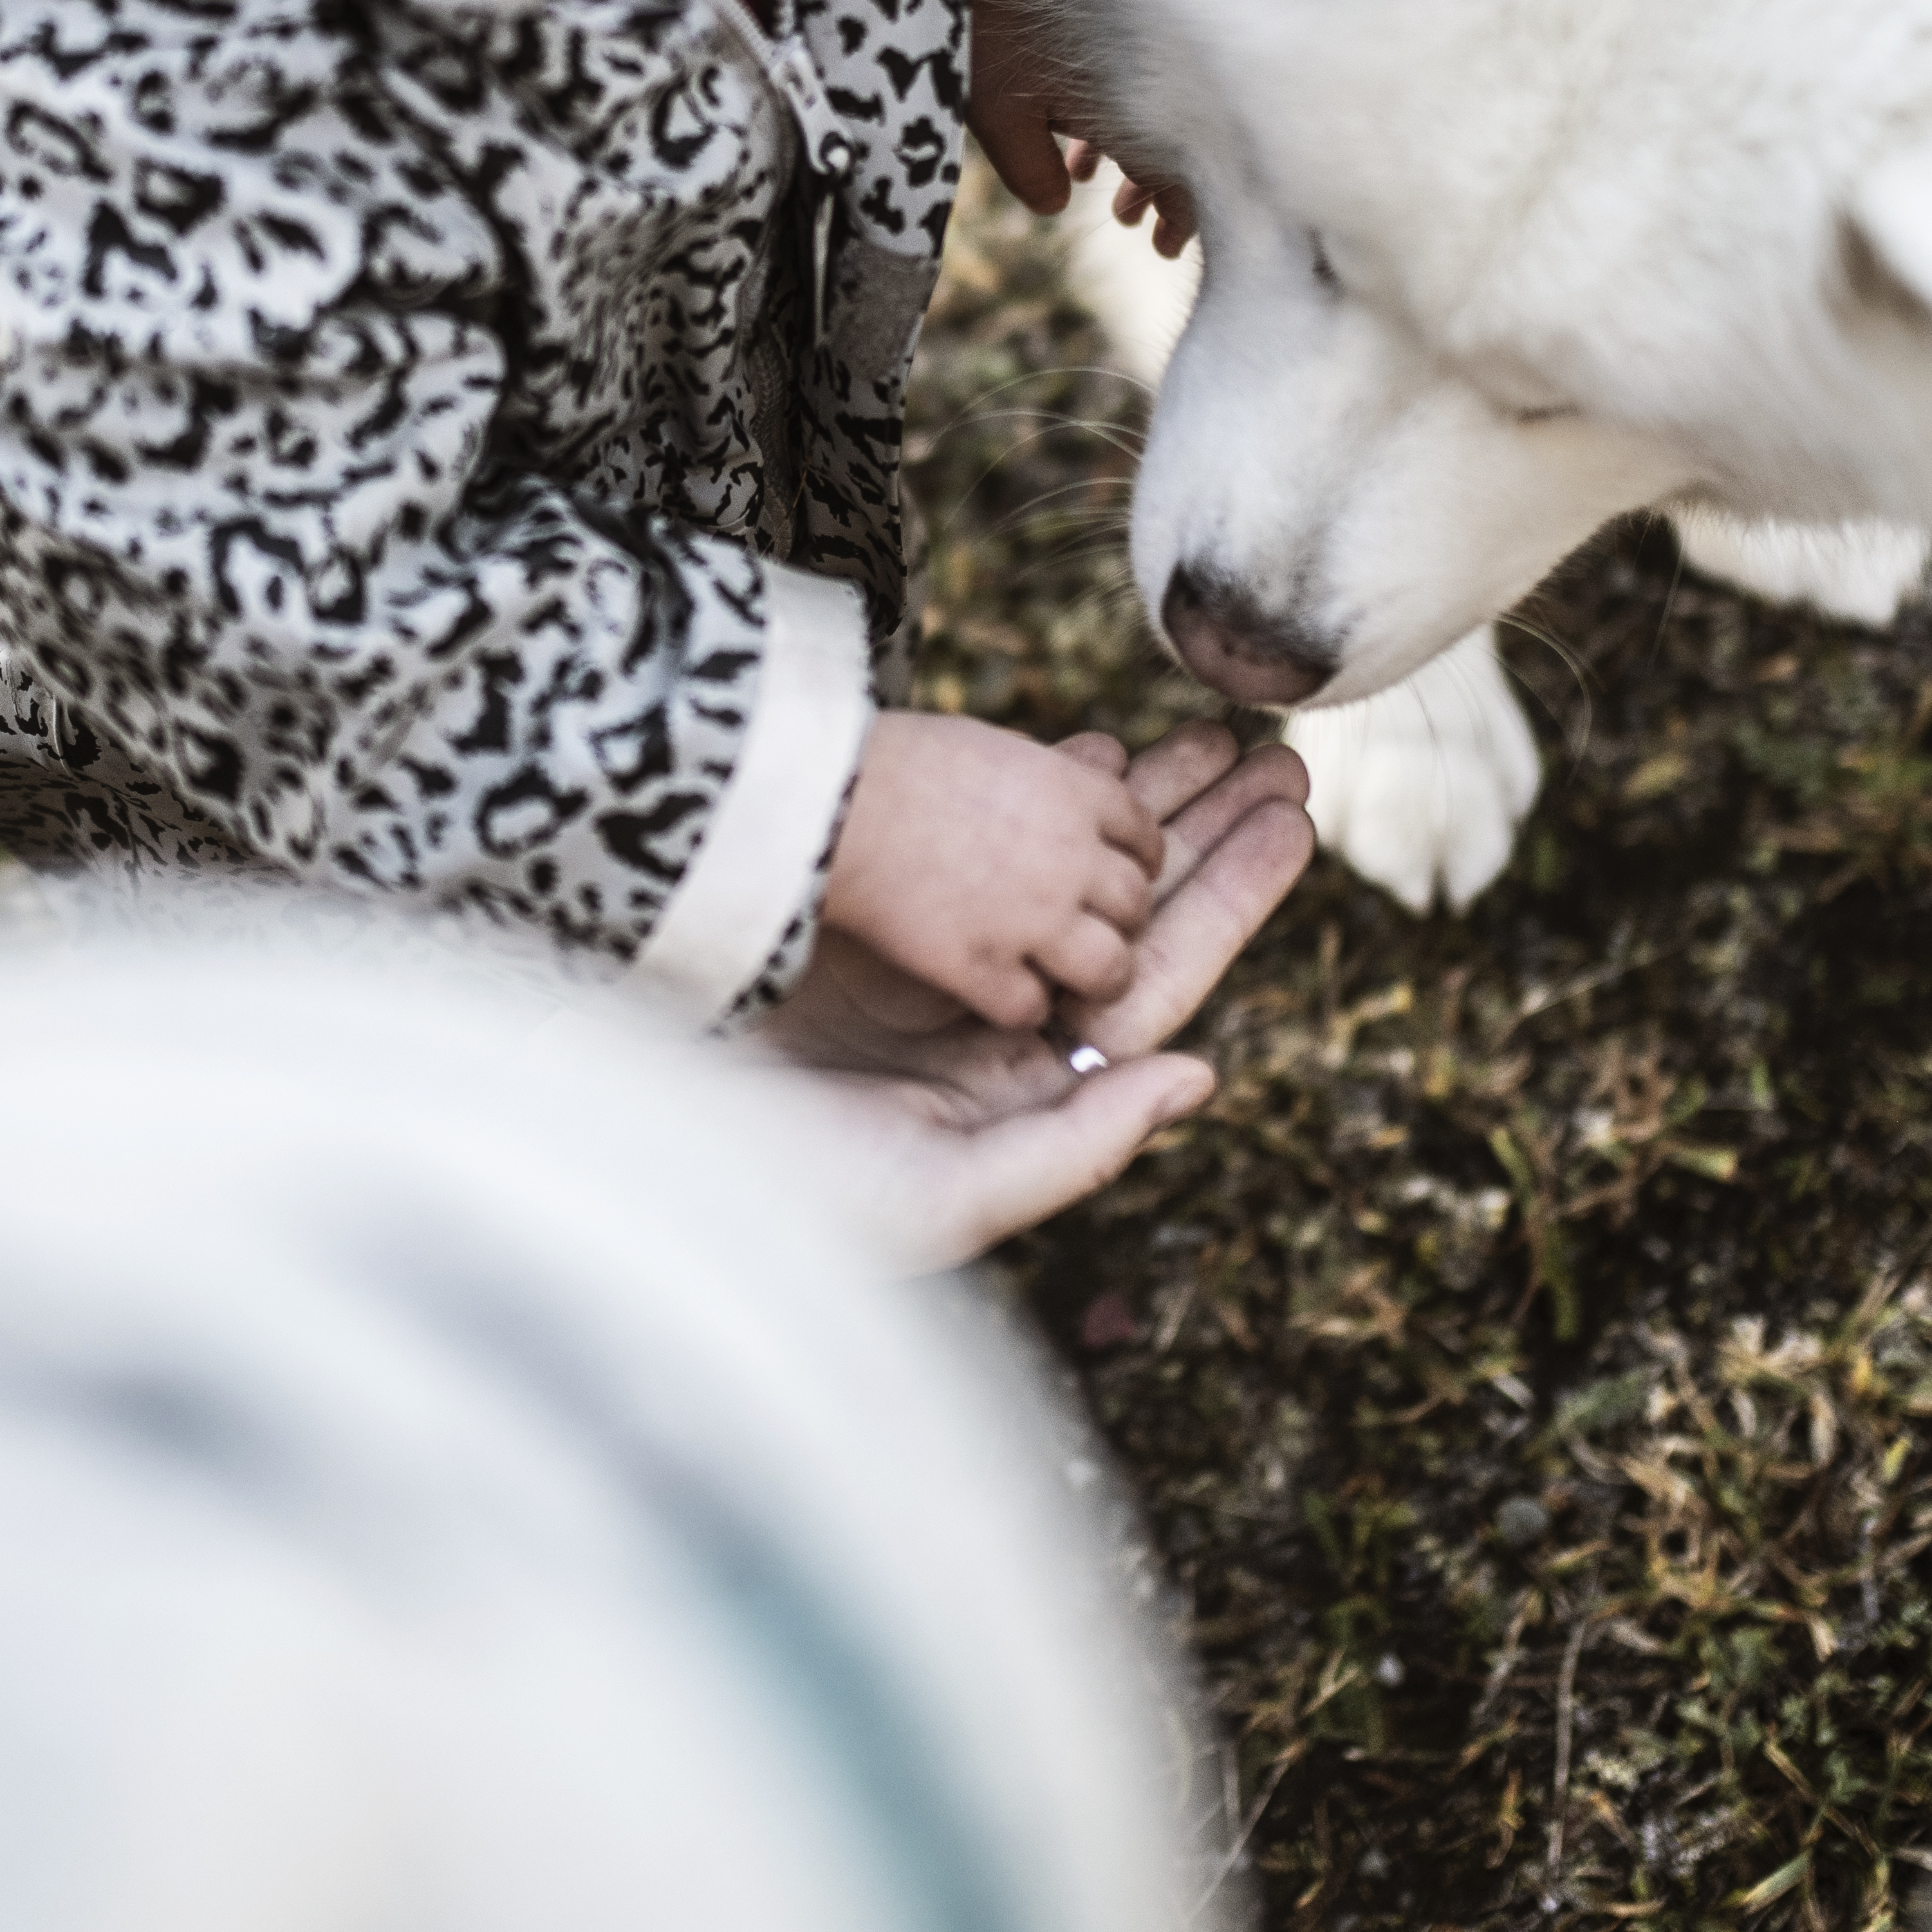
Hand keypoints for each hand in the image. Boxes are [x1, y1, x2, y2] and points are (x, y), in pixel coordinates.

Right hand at [748, 724, 1316, 1265]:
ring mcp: (931, 973)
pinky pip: (978, 848)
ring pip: (1059, 871)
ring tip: (1200, 729)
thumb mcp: (944, 1197)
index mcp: (1021, 1093)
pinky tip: (1082, 745)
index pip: (1153, 981)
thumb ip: (1076, 1146)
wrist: (638, 1152)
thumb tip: (1199, 1076)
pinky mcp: (872, 925)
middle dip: (1199, 832)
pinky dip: (1027, 794)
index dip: (1227, 899)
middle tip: (1276, 750)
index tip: (1292, 820)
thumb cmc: (783, 1202)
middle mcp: (989, 1032)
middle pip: (1125, 914)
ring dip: (1128, 800)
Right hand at [821, 708, 1169, 1026]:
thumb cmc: (894, 760)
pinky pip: (1032, 1008)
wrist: (830, 797)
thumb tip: (1107, 762)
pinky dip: (1020, 1005)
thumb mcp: (990, 742)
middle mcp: (1070, 859)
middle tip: (1090, 923)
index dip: (1137, 859)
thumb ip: (1051, 769)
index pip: (1144, 836)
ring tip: (1070, 976)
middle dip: (1120, 917)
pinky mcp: (980, 968)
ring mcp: (1032, 920)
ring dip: (1094, 972)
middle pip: (1135, 904)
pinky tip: (999, 993)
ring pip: (1109, 967)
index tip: (1120, 869)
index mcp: (1074, 793)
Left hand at [971, 0, 1196, 255]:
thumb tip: (1058, 205)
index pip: (1181, 168)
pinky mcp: (1110, 33)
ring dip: (1135, 163)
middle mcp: (1142, 74)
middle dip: (1159, 191)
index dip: (1182, 213)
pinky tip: (1080, 161)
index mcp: (1130, 98)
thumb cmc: (983, 42)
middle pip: (1177, 142)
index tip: (1163, 247)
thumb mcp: (1001, 121)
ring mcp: (1129, 51)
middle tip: (1138, 228)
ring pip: (1152, 118)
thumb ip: (1033, 173)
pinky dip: (1113, 128)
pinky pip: (1131, 90)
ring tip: (1114, 206)